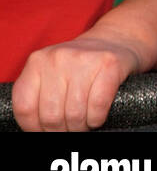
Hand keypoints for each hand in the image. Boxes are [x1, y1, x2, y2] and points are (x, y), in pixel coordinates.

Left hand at [12, 29, 143, 130]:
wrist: (117, 38)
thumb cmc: (81, 64)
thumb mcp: (52, 72)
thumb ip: (40, 93)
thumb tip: (38, 129)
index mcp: (37, 61)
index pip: (25, 108)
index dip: (34, 128)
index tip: (44, 131)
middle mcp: (58, 58)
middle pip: (51, 115)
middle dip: (61, 130)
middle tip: (69, 129)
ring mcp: (84, 60)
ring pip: (74, 114)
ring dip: (80, 127)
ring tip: (84, 124)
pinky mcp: (109, 65)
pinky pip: (98, 105)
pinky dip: (96, 119)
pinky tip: (97, 117)